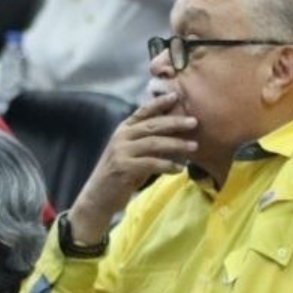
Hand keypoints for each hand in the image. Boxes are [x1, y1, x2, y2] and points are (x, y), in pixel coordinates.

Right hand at [68, 89, 198, 243]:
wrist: (98, 197)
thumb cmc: (120, 174)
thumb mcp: (132, 153)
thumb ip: (147, 141)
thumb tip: (174, 133)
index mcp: (123, 130)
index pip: (142, 111)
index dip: (159, 103)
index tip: (175, 96)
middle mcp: (121, 137)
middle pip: (152, 125)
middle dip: (175, 122)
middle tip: (194, 122)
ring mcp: (121, 152)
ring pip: (154, 143)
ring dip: (176, 144)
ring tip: (194, 146)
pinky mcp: (124, 168)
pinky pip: (151, 163)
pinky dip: (167, 165)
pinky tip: (179, 169)